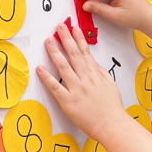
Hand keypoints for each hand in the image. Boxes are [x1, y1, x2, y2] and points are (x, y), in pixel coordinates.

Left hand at [38, 23, 123, 141]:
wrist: (111, 125)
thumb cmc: (111, 108)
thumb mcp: (110, 85)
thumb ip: (100, 73)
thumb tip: (93, 63)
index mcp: (95, 74)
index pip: (85, 52)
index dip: (78, 38)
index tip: (73, 28)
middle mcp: (85, 78)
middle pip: (73, 54)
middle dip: (66, 38)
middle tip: (59, 26)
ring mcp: (76, 89)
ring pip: (63, 66)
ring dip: (55, 52)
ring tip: (48, 40)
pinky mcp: (68, 101)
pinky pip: (55, 87)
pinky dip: (47, 77)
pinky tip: (40, 68)